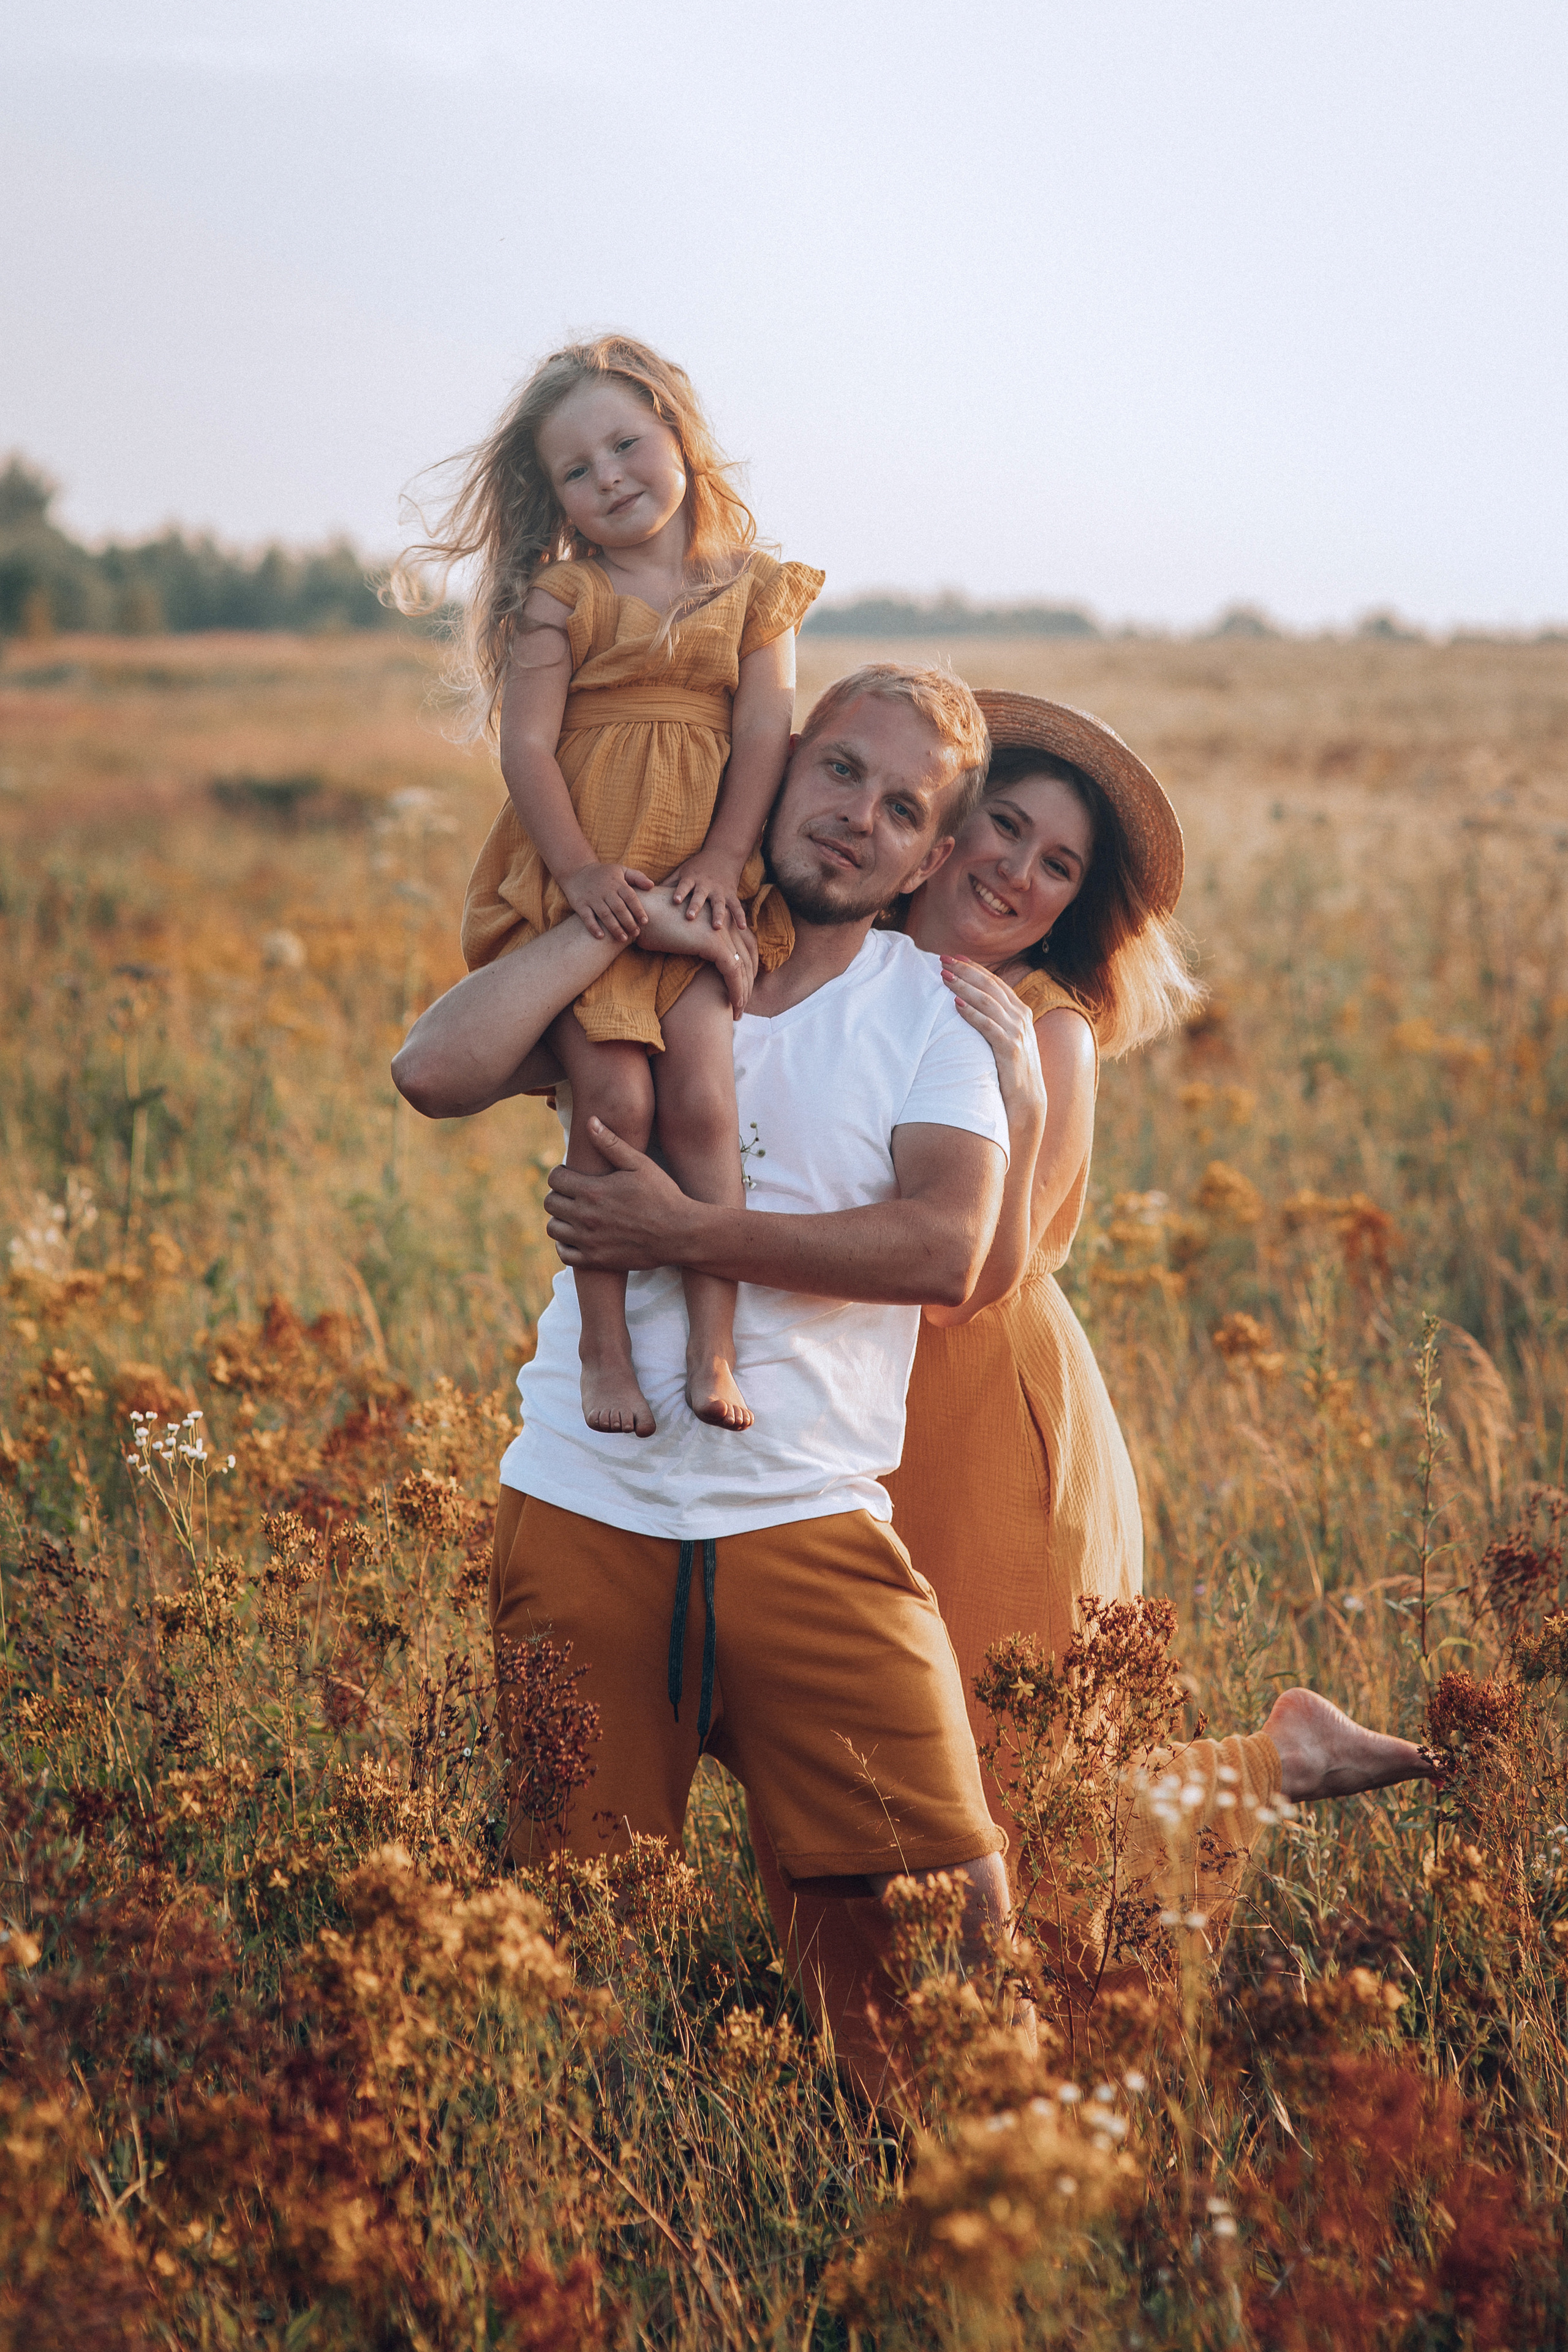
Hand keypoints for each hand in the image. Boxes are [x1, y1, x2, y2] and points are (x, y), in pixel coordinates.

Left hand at [545, 1120, 702, 1268]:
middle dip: (558, 1194)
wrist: (681, 1234)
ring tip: (575, 1214)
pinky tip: (579, 1236)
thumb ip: (612, 1143)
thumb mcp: (640, 1164)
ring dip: (560, 1219)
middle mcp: (586, 1217)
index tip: (572, 1175)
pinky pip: (564, 1254)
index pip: (555, 1179)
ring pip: (553, 1228)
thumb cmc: (663, 1195)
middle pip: (550, 1203)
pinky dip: (566, 1245)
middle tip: (574, 1194)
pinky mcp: (596, 1260)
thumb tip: (590, 1122)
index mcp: (593, 1191)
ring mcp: (589, 1241)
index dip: (560, 1174)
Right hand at [559, 860, 656, 944]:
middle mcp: (605, 890)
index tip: (645, 922)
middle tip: (636, 933)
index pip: (630, 897)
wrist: (576, 871)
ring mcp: (592, 898)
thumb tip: (652, 886)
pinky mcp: (580, 904)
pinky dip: (593, 927)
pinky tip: (601, 936)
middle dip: (628, 922)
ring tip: (623, 939)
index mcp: (617, 883)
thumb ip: (638, 877)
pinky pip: (587, 917)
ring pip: (605, 914)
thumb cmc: (604, 874)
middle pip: (619, 908)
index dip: (638, 910)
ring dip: (614, 928)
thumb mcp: (621, 870)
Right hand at [633, 883, 758, 1015]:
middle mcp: (725, 922)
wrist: (639, 919)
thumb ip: (696, 944)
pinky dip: (736, 990)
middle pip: (748, 957)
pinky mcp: (714, 943)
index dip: (748, 969)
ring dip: (744, 992)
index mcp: (720, 918)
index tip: (743, 989)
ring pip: (742, 967)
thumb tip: (699, 962)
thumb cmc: (653, 928)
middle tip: (742, 1006)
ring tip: (738, 1012)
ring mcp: (721, 931)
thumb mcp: (681, 936)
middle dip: (748, 983)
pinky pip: (732, 971)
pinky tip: (734, 1005)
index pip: (746, 947)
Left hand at [666, 856, 749, 937]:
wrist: (722, 855)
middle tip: (690, 917)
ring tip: (717, 927)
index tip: (675, 901)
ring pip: (719, 903)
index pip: (684, 885)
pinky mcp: (731, 894)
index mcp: (691, 878)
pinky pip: (736, 906)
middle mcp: (705, 884)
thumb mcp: (682, 871)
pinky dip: (741, 916)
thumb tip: (646, 895)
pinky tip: (743, 928)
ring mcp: (719, 890)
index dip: (680, 892)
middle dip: (696, 905)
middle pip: (700, 896)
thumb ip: (668, 884)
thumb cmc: (697, 867)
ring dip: (719, 915)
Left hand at [940, 958, 1046, 1125]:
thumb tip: (970, 1005)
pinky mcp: (1010, 1049)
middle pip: (989, 986)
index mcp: (1020, 1011)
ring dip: (964, 986)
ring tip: (944, 976)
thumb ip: (995, 1021)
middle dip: (965, 970)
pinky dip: (972, 1013)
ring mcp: (1017, 1032)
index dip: (974, 967)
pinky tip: (955, 1005)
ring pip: (987, 1001)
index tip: (954, 957)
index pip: (994, 982)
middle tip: (943, 959)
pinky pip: (988, 1026)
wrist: (1027, 1102)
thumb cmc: (1011, 1070)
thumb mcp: (1006, 1039)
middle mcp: (1020, 1017)